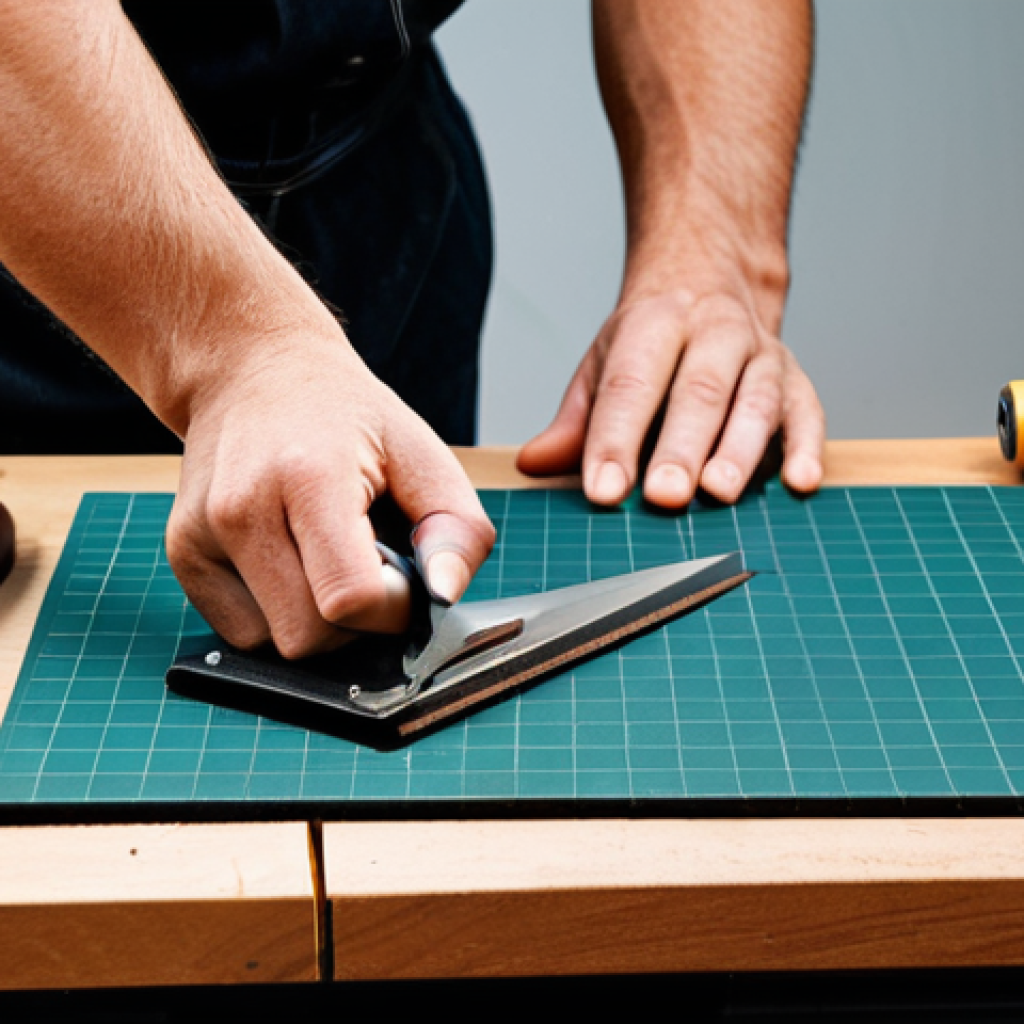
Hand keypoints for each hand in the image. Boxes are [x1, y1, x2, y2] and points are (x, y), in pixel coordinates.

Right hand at [165, 337, 494, 658]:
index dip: (392, 606)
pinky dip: (278, 616)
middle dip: (355, 620)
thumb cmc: (346, 416)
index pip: (351, 600)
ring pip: (273, 645)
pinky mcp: (183, 557)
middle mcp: (240, 510)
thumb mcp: (422, 453)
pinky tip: (291, 563)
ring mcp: (199, 536)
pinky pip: (242, 633)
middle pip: (309, 637)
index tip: (401, 572)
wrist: (252, 371)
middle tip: (367, 563)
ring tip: (325, 557)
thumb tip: (446, 595)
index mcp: (308, 477)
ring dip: (316, 621)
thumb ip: (455, 526)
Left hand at [517, 281, 823, 507]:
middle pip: (697, 393)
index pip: (630, 386)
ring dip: (739, 450)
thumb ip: (576, 422)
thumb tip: (532, 464)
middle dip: (680, 448)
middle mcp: (713, 332)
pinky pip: (808, 413)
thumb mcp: (605, 367)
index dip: (615, 440)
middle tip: (664, 497)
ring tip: (720, 492)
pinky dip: (807, 448)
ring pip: (754, 402)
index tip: (603, 492)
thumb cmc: (651, 345)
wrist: (711, 281)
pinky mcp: (797, 382)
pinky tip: (799, 483)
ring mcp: (761, 355)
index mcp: (655, 325)